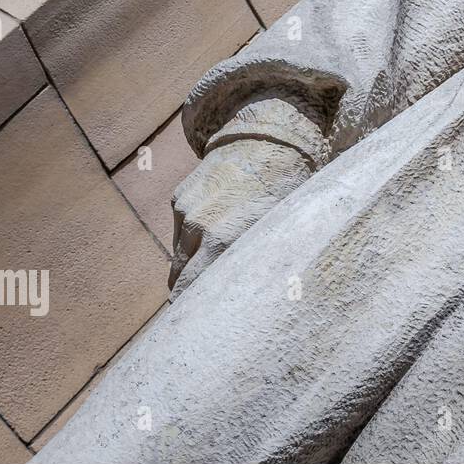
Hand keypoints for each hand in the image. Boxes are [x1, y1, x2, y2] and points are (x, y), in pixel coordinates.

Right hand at [169, 138, 311, 294]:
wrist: (268, 142)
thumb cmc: (284, 190)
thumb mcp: (278, 231)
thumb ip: (254, 263)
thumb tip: (247, 296)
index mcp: (224, 240)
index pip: (193, 289)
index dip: (194, 307)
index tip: (196, 321)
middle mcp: (199, 227)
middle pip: (178, 277)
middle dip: (185, 293)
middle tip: (196, 307)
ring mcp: (185, 210)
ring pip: (178, 255)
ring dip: (188, 265)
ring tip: (207, 269)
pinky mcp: (179, 197)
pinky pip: (180, 230)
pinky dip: (190, 237)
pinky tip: (211, 232)